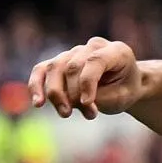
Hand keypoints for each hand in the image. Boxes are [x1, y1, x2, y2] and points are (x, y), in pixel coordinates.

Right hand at [27, 37, 143, 119]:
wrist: (125, 85)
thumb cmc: (125, 90)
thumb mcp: (124, 96)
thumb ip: (102, 96)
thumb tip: (73, 100)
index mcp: (116, 51)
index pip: (95, 60)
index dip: (88, 82)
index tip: (88, 104)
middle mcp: (92, 47)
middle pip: (72, 67)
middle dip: (75, 95)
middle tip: (89, 115)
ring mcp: (74, 52)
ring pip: (55, 68)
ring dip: (57, 94)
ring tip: (66, 114)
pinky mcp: (60, 62)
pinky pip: (41, 70)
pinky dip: (36, 85)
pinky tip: (37, 103)